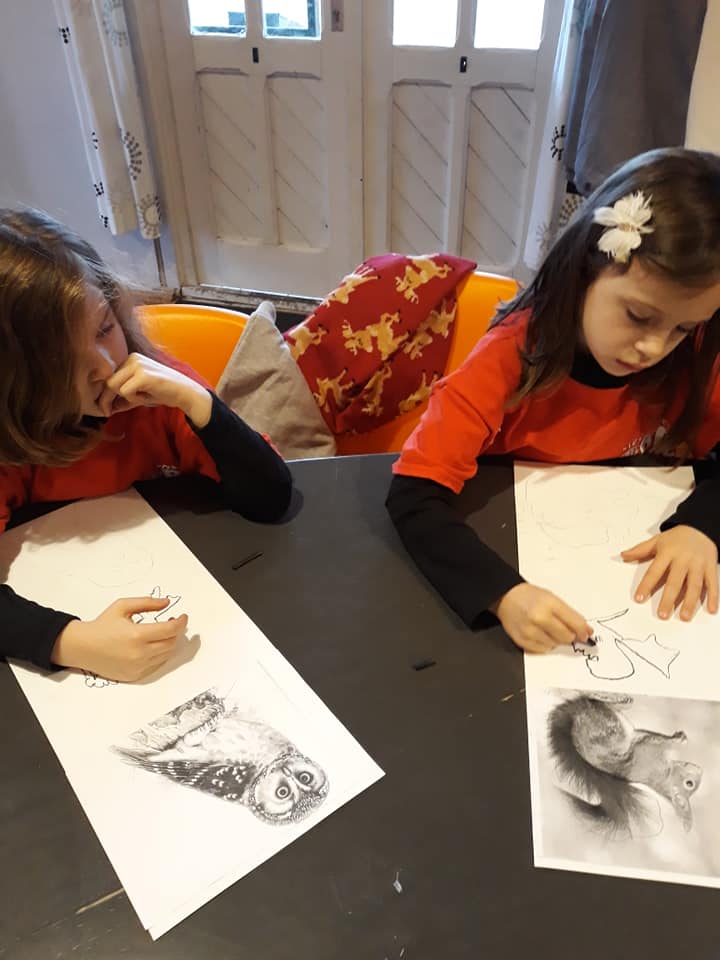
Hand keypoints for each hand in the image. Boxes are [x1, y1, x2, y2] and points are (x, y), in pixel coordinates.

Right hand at [51, 596, 188, 681]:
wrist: (83, 647)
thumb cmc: (102, 625)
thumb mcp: (123, 606)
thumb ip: (147, 603)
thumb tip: (167, 602)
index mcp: (137, 635)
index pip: (170, 630)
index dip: (181, 622)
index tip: (183, 617)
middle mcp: (139, 654)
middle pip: (171, 643)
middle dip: (176, 632)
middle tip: (172, 623)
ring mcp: (137, 667)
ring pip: (166, 655)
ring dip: (169, 643)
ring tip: (162, 633)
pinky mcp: (135, 675)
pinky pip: (156, 665)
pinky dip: (160, 654)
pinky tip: (153, 645)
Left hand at [100, 353, 211, 426]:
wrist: (185, 393)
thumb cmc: (164, 393)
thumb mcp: (139, 395)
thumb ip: (123, 399)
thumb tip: (106, 408)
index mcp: (130, 359)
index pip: (108, 377)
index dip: (104, 394)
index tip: (105, 408)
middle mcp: (132, 358)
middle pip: (108, 382)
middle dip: (106, 400)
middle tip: (108, 413)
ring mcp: (138, 365)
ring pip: (114, 386)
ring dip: (124, 399)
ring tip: (141, 399)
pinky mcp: (143, 375)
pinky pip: (125, 391)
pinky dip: (133, 399)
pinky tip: (146, 397)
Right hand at [491, 583, 590, 653]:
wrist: (506, 597)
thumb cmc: (531, 597)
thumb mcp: (552, 598)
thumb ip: (570, 615)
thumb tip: (586, 631)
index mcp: (550, 604)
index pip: (575, 623)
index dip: (583, 631)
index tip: (586, 634)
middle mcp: (539, 618)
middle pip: (567, 637)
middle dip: (569, 635)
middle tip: (565, 630)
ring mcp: (530, 631)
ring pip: (555, 645)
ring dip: (555, 640)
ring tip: (547, 629)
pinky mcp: (522, 640)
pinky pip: (542, 650)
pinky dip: (544, 644)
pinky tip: (539, 634)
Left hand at [622, 525, 718, 620]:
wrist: (701, 527)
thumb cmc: (677, 537)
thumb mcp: (657, 540)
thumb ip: (640, 550)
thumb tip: (623, 556)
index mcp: (667, 553)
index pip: (654, 571)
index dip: (646, 585)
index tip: (639, 598)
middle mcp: (683, 560)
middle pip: (675, 582)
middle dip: (668, 599)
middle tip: (662, 614)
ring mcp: (698, 565)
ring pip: (694, 585)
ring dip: (690, 602)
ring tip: (685, 617)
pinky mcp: (710, 568)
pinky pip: (712, 584)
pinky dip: (712, 597)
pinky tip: (711, 609)